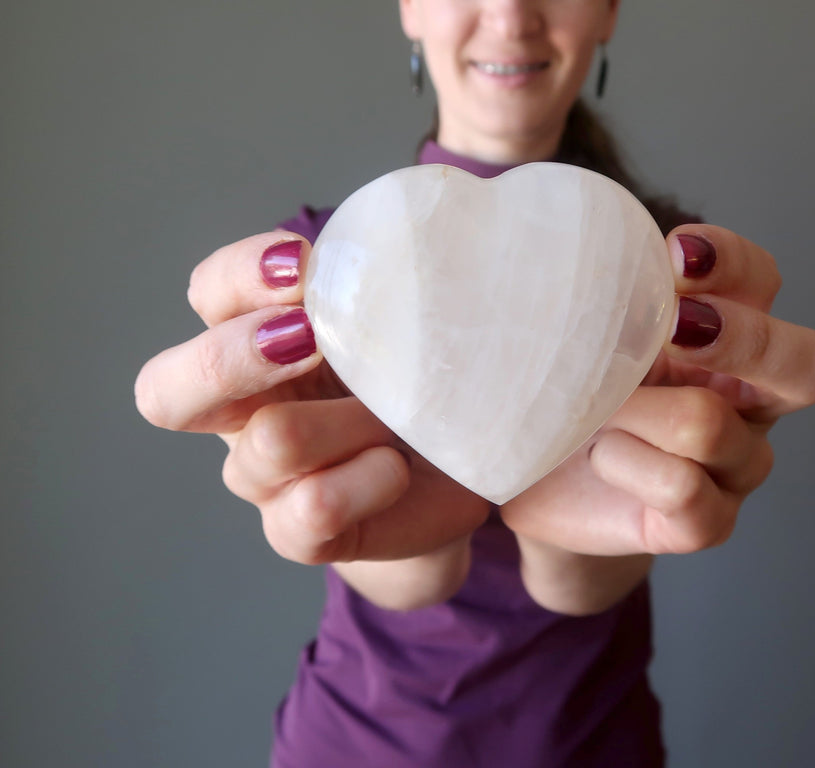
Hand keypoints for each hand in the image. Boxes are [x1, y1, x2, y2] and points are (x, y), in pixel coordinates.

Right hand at [135, 233, 489, 575]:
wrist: (464, 473)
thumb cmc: (429, 378)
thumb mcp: (412, 316)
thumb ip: (400, 267)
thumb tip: (446, 191)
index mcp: (258, 339)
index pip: (211, 293)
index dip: (241, 275)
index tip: (307, 265)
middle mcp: (244, 409)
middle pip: (168, 389)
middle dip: (234, 357)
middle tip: (309, 339)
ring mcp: (267, 477)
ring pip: (265, 445)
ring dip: (347, 421)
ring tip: (399, 416)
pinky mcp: (302, 530)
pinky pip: (306, 514)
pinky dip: (362, 482)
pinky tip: (399, 468)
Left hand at [500, 225, 814, 608]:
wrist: (537, 486)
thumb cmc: (566, 394)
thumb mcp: (580, 335)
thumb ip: (603, 295)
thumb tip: (584, 245)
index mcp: (725, 334)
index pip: (761, 281)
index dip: (731, 262)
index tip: (673, 257)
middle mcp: (748, 398)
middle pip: (810, 365)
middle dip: (741, 339)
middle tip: (674, 332)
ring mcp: (735, 465)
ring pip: (710, 426)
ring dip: (634, 412)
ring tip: (594, 413)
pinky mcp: (709, 522)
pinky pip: (683, 488)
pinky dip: (626, 464)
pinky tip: (600, 458)